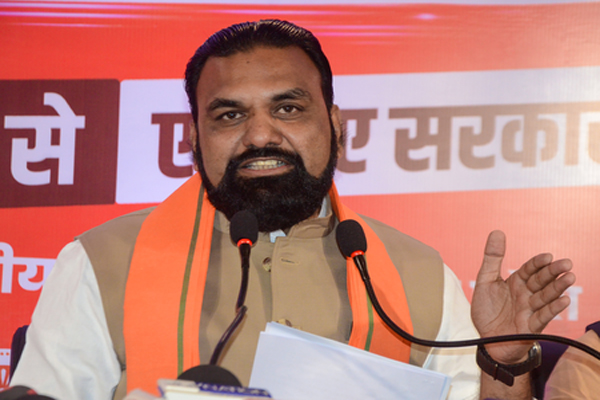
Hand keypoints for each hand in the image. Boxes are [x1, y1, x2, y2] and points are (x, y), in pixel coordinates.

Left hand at [471, 230, 574, 363]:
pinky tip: (564, 300)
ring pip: (546, 296)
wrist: (486, 340)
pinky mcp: (531, 326)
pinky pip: (543, 316)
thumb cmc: (487, 310)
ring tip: (570, 278)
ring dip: (558, 287)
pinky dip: (553, 308)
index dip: (538, 263)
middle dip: (554, 272)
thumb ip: (492, 258)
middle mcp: (526, 294)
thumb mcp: (485, 281)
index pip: (530, 269)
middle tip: (566, 263)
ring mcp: (530, 310)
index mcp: (516, 282)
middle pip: (541, 281)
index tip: (548, 256)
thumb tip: (497, 231)